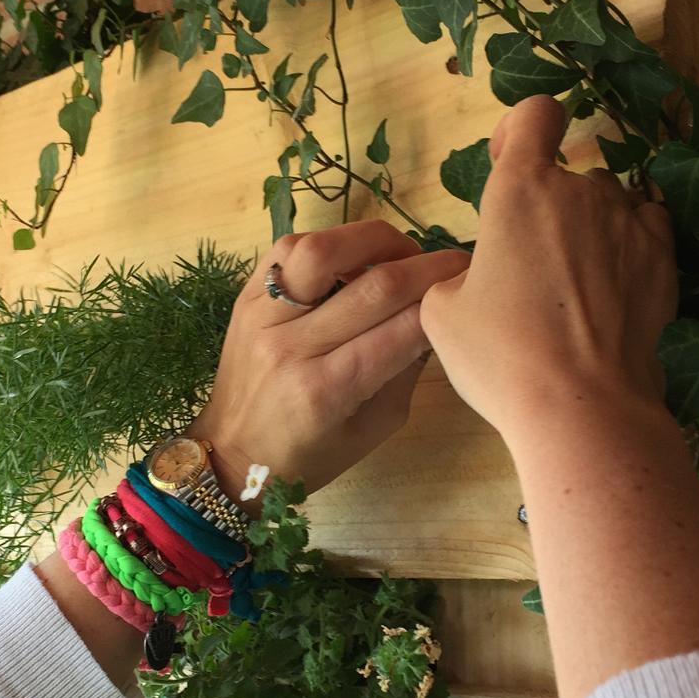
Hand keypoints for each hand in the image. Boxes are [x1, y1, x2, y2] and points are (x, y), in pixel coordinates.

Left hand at [191, 220, 469, 508]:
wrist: (230, 456)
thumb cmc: (309, 455)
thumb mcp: (373, 430)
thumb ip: (406, 372)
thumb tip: (435, 316)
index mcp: (327, 390)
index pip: (403, 329)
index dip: (443, 299)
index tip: (469, 286)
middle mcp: (292, 347)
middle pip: (374, 285)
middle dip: (426, 267)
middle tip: (452, 263)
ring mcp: (261, 317)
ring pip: (323, 249)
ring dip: (374, 241)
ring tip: (398, 253)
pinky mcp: (244, 297)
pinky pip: (287, 249)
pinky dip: (327, 242)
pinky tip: (349, 257)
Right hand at [420, 96, 677, 446]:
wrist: (581, 405)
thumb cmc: (500, 356)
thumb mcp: (442, 313)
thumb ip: (460, 271)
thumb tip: (482, 273)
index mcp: (519, 191)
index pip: (535, 114)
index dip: (520, 129)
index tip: (509, 162)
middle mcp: (580, 192)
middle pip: (567, 174)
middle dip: (547, 206)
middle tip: (529, 265)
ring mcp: (628, 223)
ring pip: (607, 202)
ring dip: (589, 226)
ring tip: (574, 282)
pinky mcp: (663, 258)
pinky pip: (645, 227)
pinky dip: (628, 243)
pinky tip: (614, 283)